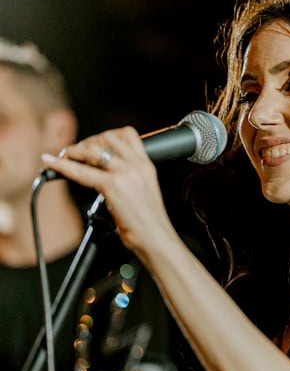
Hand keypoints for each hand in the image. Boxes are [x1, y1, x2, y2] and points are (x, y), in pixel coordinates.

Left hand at [41, 127, 175, 258]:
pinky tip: (52, 163)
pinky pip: (81, 171)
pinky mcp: (113, 186)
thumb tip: (105, 175)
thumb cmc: (149, 221)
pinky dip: (62, 166)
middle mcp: (136, 164)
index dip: (106, 136)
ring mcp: (125, 173)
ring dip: (73, 150)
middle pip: (106, 138)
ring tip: (62, 157)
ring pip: (92, 150)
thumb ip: (129, 178)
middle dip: (87, 142)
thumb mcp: (143, 191)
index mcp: (145, 164)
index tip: (93, 144)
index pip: (127, 134)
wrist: (156, 236)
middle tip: (74, 152)